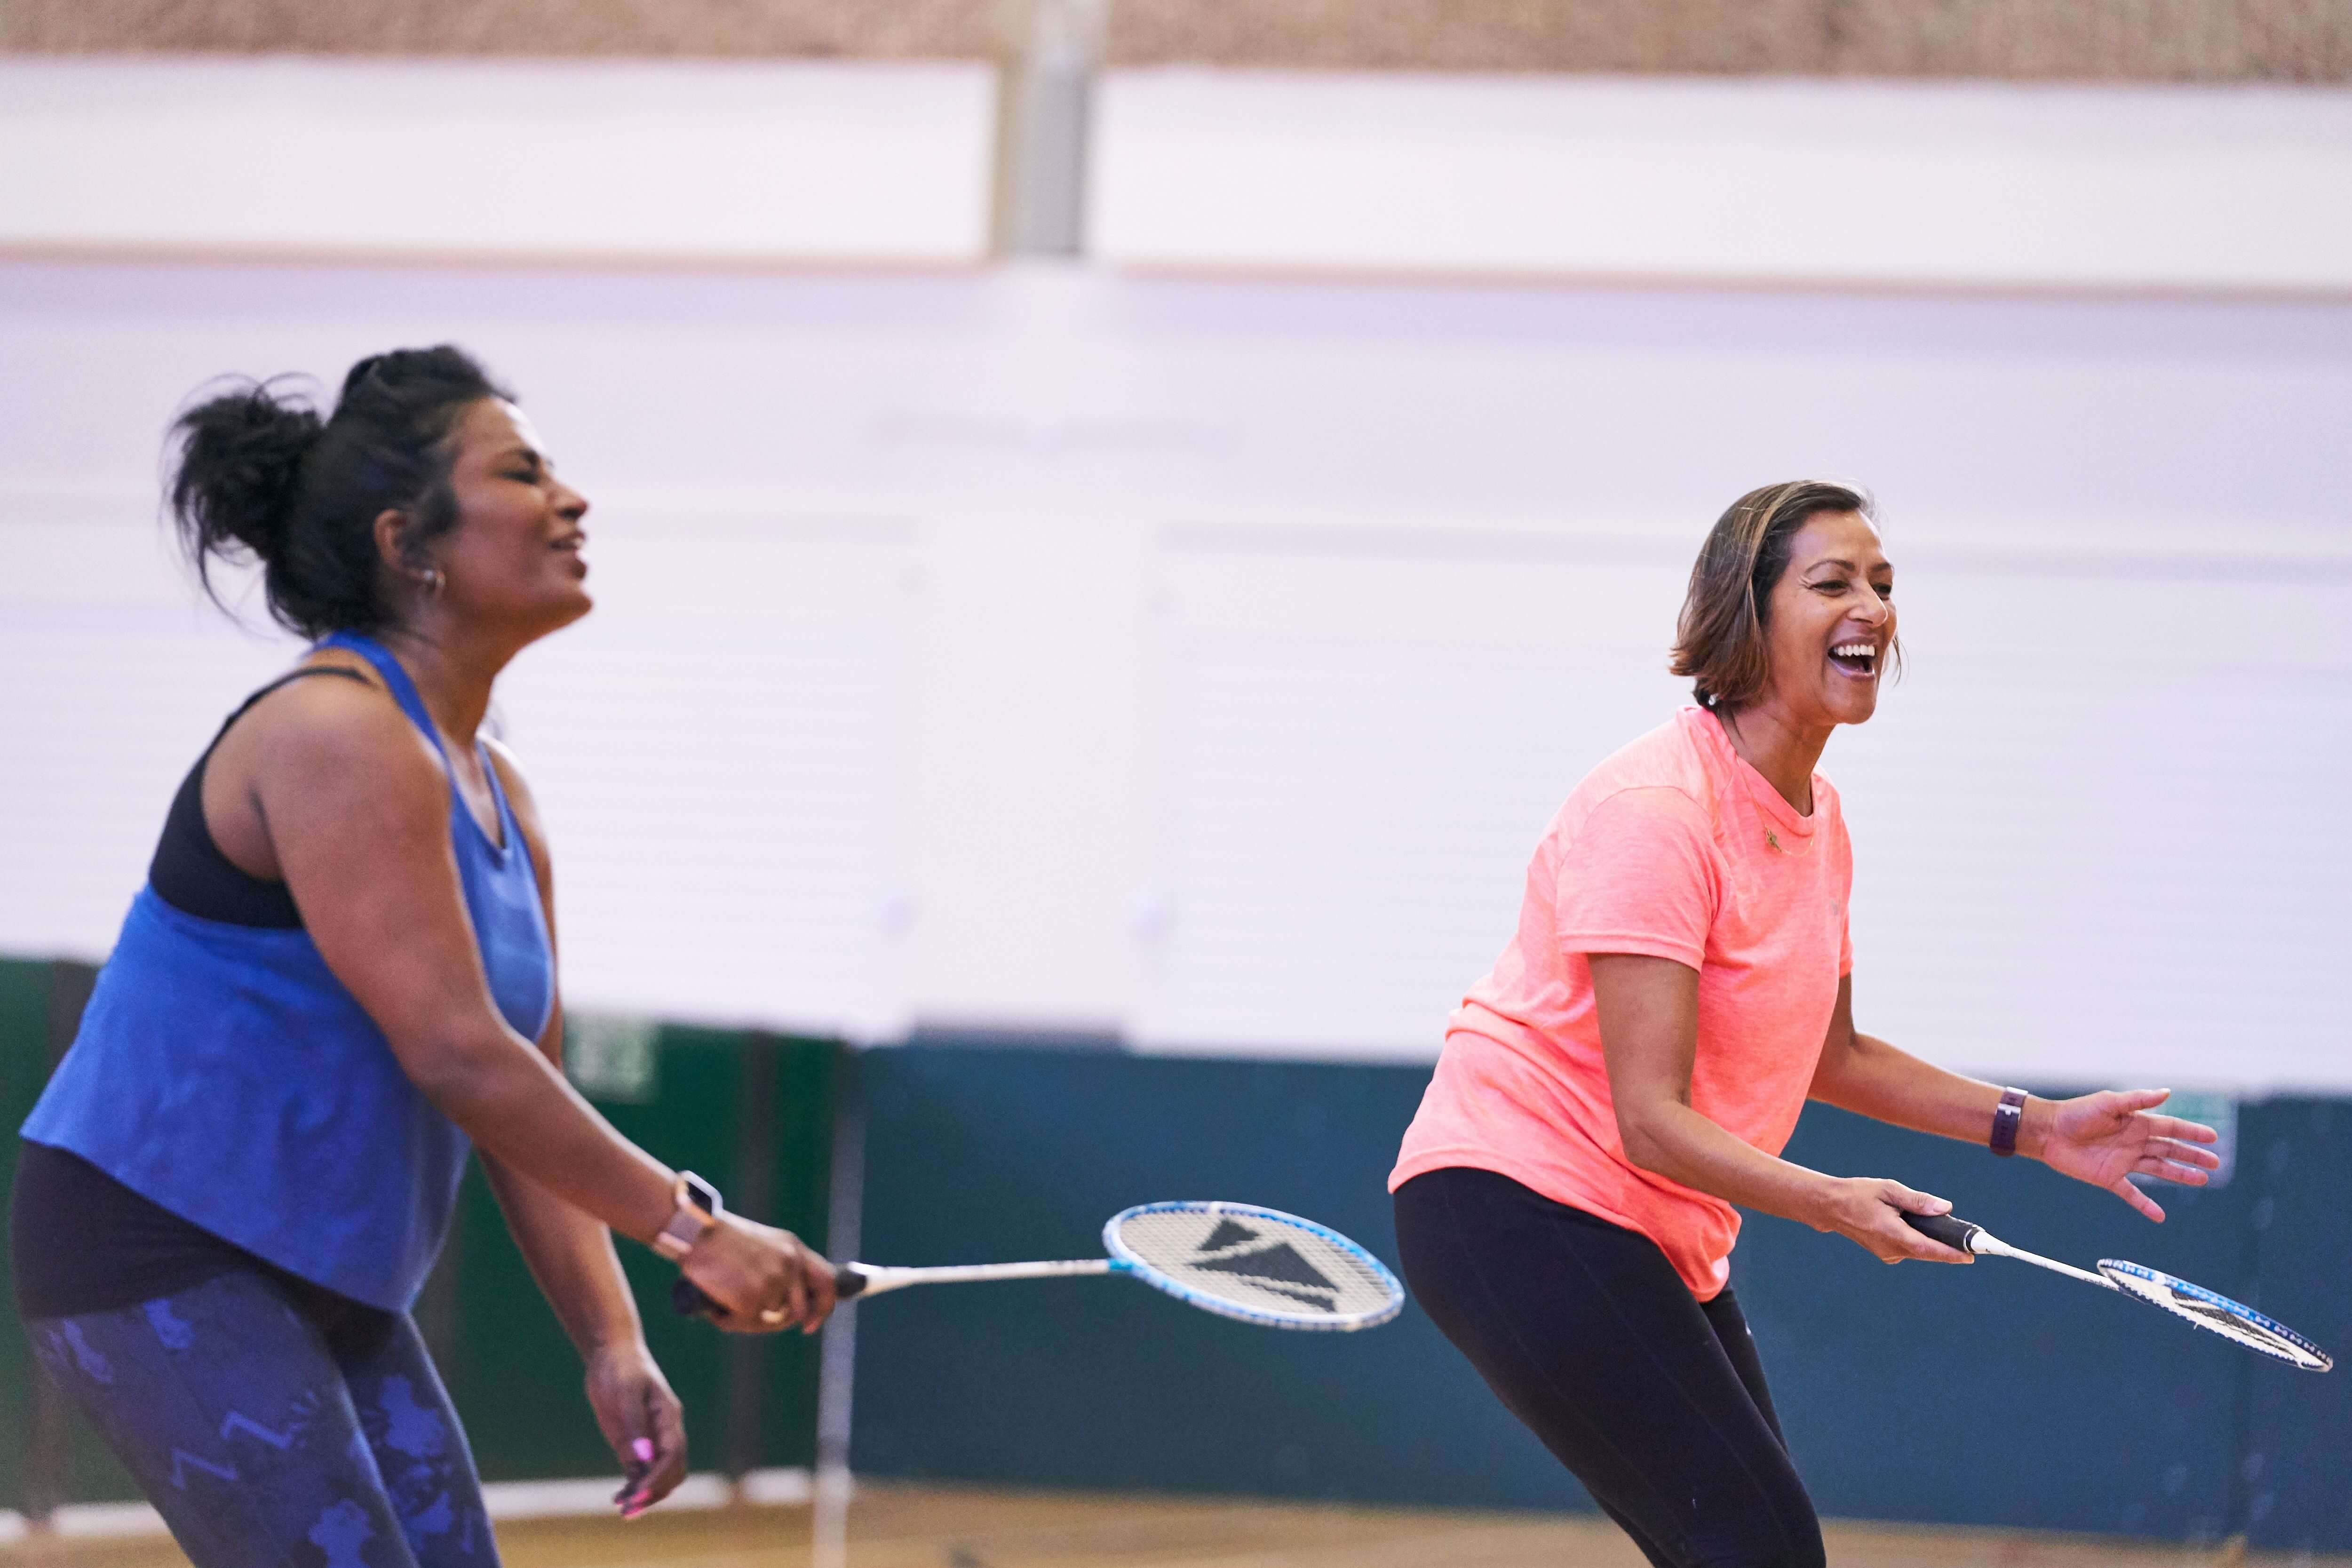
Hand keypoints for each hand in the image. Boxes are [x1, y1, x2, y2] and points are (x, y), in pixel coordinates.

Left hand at [583, 1341, 684, 1519]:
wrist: (610, 1355)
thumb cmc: (621, 1369)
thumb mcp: (625, 1393)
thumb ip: (634, 1425)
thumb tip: (643, 1459)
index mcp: (668, 1417)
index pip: (673, 1454)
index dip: (659, 1477)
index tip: (639, 1495)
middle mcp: (664, 1432)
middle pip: (671, 1470)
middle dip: (654, 1492)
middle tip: (630, 1509)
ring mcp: (650, 1439)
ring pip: (658, 1475)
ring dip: (645, 1494)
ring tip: (623, 1509)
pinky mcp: (634, 1443)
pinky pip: (640, 1472)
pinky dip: (633, 1487)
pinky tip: (618, 1498)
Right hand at [678, 1213, 837, 1334]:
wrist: (694, 1231)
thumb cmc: (719, 1239)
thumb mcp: (761, 1244)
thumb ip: (778, 1266)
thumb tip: (782, 1307)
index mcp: (794, 1248)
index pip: (827, 1282)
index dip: (823, 1308)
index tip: (810, 1324)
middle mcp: (790, 1264)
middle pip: (799, 1310)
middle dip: (780, 1322)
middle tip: (758, 1321)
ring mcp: (773, 1281)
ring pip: (768, 1319)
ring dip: (745, 1319)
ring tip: (723, 1301)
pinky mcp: (753, 1298)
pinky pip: (745, 1322)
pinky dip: (728, 1320)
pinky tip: (716, 1307)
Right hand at [1814, 1177, 1972, 1264]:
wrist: (1830, 1207)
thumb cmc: (1858, 1194)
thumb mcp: (1888, 1189)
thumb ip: (1918, 1200)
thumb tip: (1945, 1207)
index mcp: (1893, 1234)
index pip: (1929, 1248)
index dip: (1952, 1253)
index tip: (1972, 1255)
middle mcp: (1891, 1249)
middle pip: (1929, 1251)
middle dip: (1949, 1246)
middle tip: (1968, 1238)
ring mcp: (1888, 1254)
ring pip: (1920, 1251)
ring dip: (1934, 1242)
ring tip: (1946, 1229)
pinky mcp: (1886, 1252)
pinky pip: (1910, 1249)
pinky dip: (1920, 1240)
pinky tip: (1919, 1227)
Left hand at [2037, 1088, 2219, 1221]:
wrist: (2048, 1132)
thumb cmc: (2076, 1113)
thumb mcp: (2108, 1103)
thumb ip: (2137, 1100)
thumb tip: (2167, 1092)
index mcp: (2136, 1123)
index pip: (2170, 1128)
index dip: (2191, 1133)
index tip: (2213, 1138)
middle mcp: (2134, 1142)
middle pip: (2170, 1150)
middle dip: (2192, 1155)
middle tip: (2215, 1163)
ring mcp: (2124, 1161)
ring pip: (2159, 1169)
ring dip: (2179, 1175)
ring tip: (2202, 1180)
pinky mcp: (2110, 1177)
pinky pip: (2132, 1194)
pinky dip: (2145, 1205)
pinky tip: (2160, 1216)